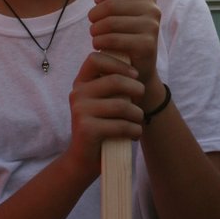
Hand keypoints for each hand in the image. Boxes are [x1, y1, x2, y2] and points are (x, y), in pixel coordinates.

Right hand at [67, 51, 144, 177]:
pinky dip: (134, 130)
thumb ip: (113, 84)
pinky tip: (134, 135)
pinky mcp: (87, 129)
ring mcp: (80, 111)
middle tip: (142, 97)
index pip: (95, 58)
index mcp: (81, 82)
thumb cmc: (102, 125)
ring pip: (122, 105)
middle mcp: (77, 93)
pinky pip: (121, 125)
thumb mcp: (105, 100)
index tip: (135, 75)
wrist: (84, 159)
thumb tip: (134, 63)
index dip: (119, 63)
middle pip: (115, 80)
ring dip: (137, 115)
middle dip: (136, 88)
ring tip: (138, 121)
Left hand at [88, 0, 161, 94]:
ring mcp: (152, 27)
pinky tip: (98, 46)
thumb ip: (115, 2)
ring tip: (94, 36)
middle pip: (112, 3)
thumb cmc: (124, 40)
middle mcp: (153, 10)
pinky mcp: (147, 44)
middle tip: (92, 25)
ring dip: (95, 30)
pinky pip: (113, 38)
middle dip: (94, 15)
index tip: (100, 2)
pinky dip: (99, 42)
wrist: (136, 72)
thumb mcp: (123, 17)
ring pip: (110, 21)